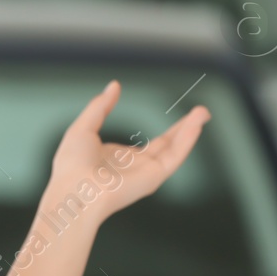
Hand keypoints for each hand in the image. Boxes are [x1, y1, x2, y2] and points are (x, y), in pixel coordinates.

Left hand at [45, 79, 210, 223]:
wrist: (75, 189)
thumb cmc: (72, 165)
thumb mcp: (84, 127)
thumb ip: (100, 106)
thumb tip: (114, 86)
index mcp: (121, 159)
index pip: (153, 144)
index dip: (170, 131)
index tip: (182, 116)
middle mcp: (137, 167)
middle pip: (169, 145)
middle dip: (186, 129)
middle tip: (202, 112)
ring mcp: (146, 173)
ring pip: (175, 149)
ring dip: (191, 130)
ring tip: (204, 112)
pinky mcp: (153, 177)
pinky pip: (175, 156)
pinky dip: (187, 140)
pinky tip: (196, 124)